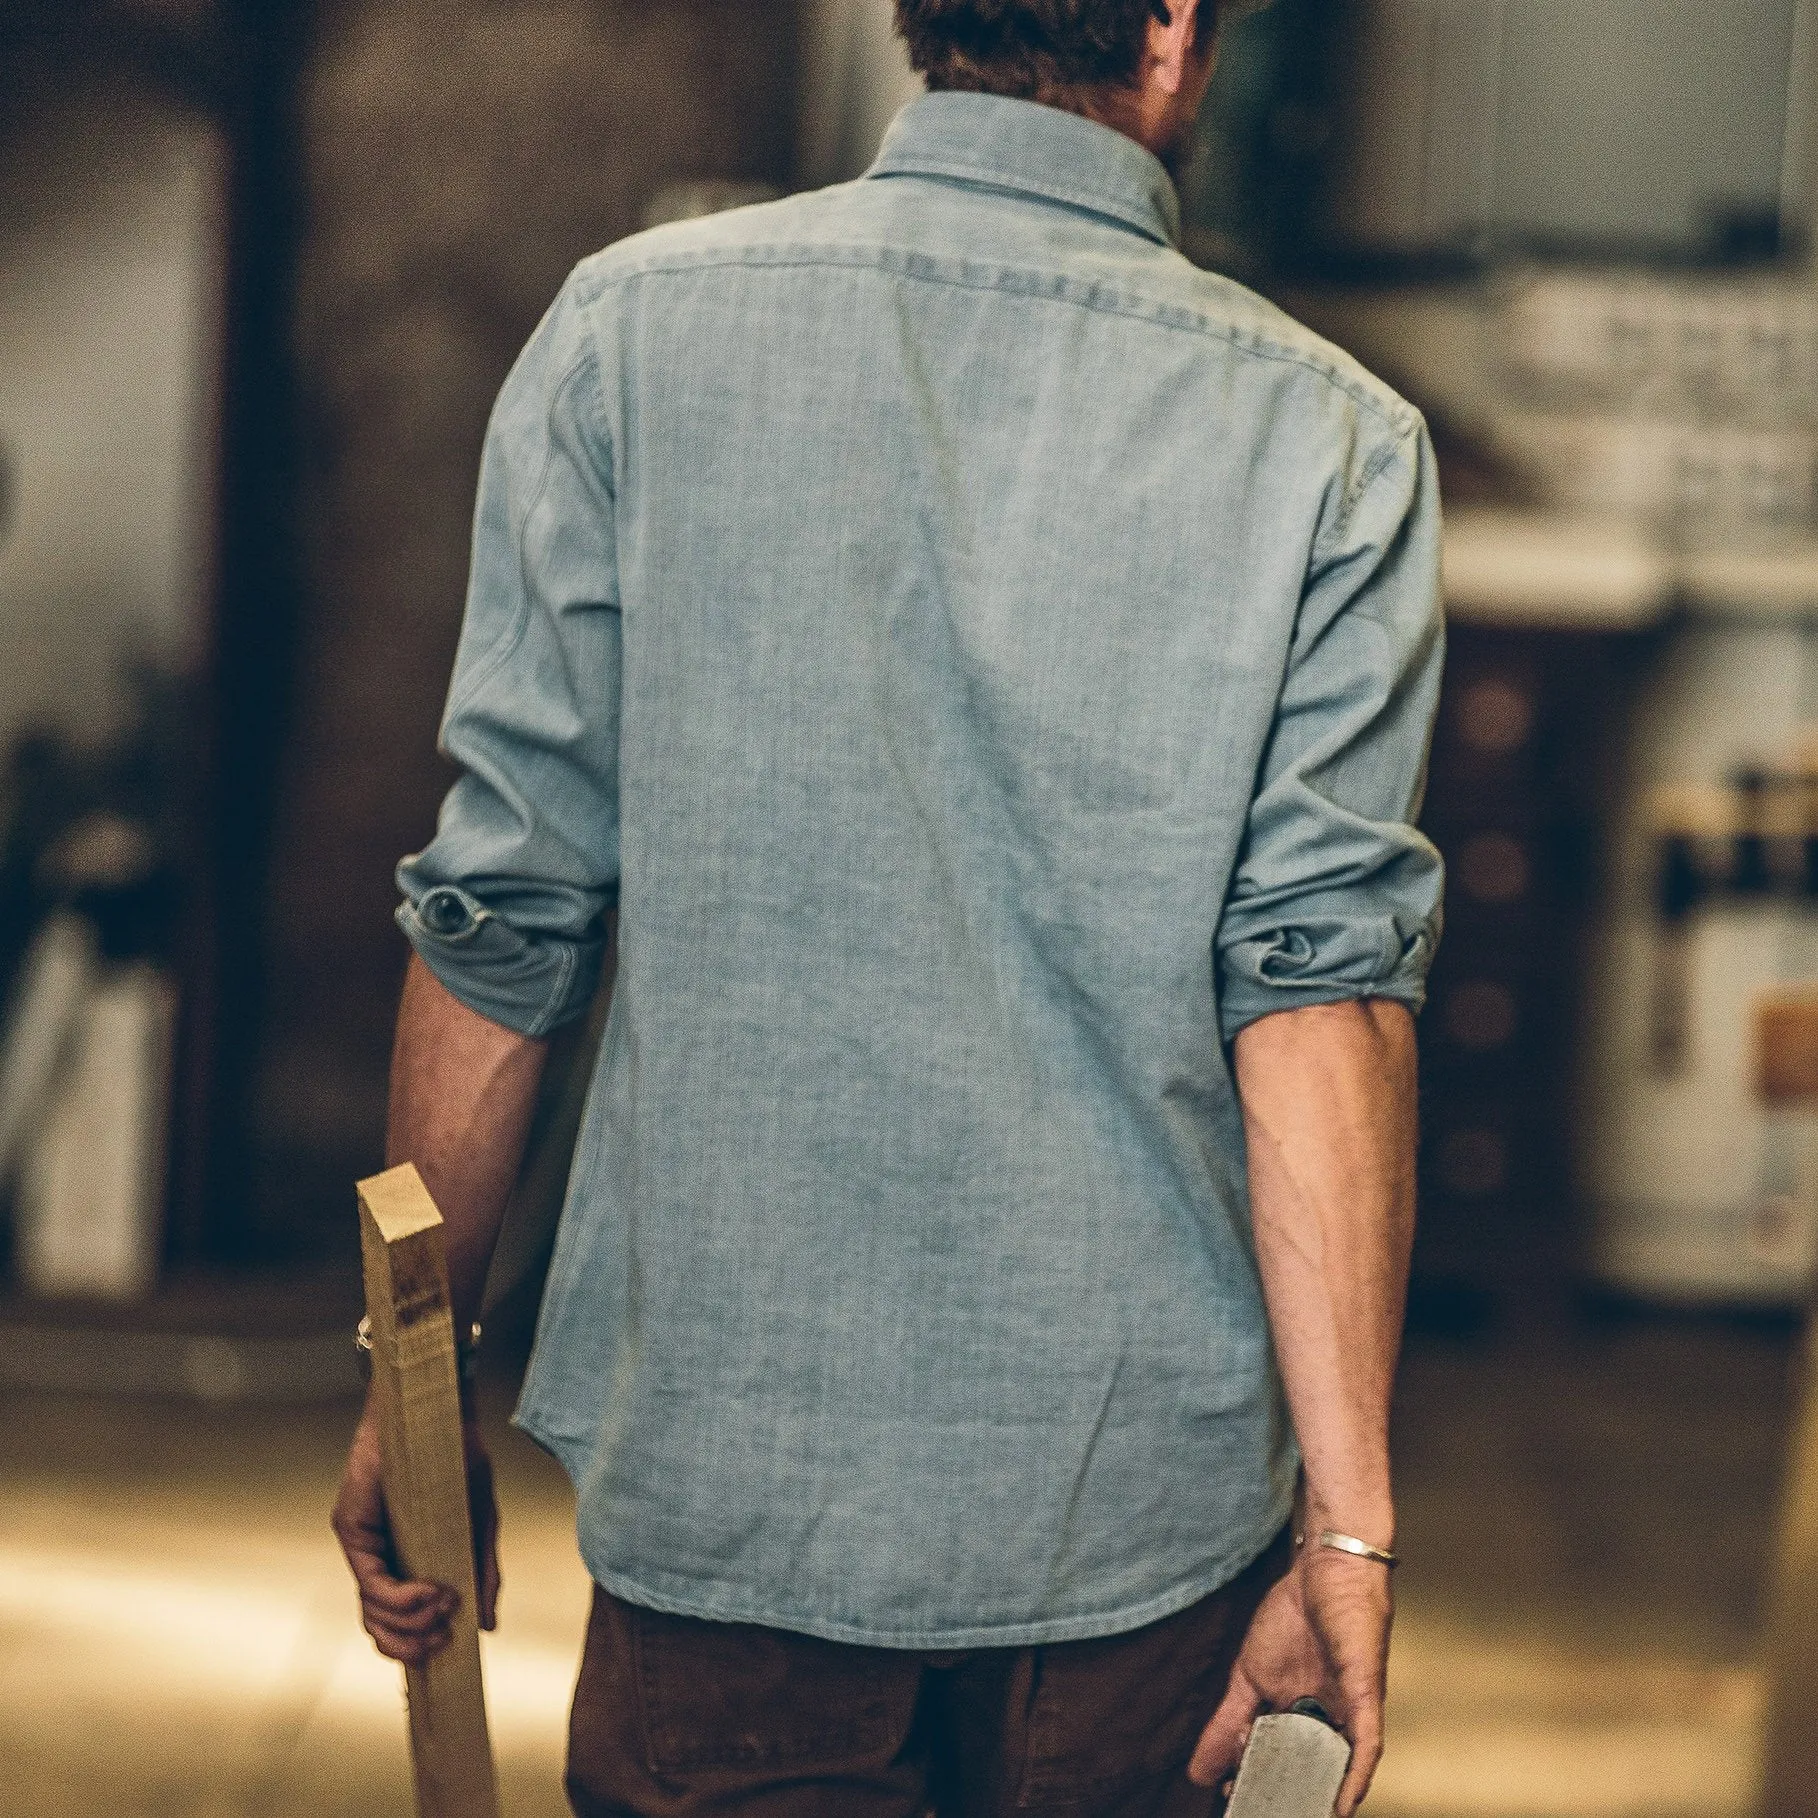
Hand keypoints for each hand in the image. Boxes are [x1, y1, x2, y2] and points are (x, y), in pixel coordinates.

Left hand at [331, 1397, 501, 1664]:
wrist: (440, 1409)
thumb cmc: (456, 1457)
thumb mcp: (480, 1523)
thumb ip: (480, 1573)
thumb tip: (485, 1626)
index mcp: (404, 1555)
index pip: (395, 1618)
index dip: (413, 1643)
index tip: (446, 1648)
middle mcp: (377, 1553)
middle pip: (376, 1626)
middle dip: (409, 1645)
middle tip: (442, 1640)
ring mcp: (362, 1542)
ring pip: (371, 1611)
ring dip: (409, 1623)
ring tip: (444, 1611)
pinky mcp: (352, 1527)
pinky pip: (371, 1582)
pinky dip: (401, 1598)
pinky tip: (432, 1593)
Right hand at [1188, 1545, 1392, 1816]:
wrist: (1321, 1571)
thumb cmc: (1291, 1618)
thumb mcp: (1248, 1677)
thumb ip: (1227, 1724)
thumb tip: (1198, 1769)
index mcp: (1300, 1718)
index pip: (1279, 1765)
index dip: (1258, 1786)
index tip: (1230, 1799)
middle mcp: (1328, 1723)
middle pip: (1308, 1774)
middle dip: (1286, 1798)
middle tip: (1254, 1810)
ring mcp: (1349, 1713)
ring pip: (1337, 1769)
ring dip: (1317, 1797)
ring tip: (1294, 1814)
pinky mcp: (1366, 1697)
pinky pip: (1366, 1746)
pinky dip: (1355, 1778)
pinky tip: (1341, 1805)